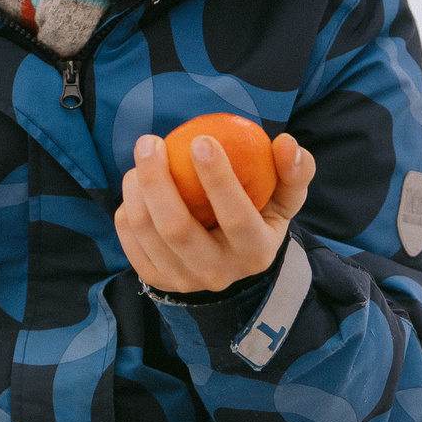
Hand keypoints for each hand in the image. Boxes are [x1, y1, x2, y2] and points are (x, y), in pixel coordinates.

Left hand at [117, 131, 314, 293]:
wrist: (234, 265)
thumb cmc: (260, 217)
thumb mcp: (285, 198)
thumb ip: (294, 171)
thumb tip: (285, 143)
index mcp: (256, 252)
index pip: (236, 217)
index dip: (218, 178)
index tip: (201, 140)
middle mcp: (219, 273)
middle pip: (178, 228)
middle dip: (158, 180)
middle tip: (150, 142)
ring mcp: (185, 281)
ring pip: (149, 233)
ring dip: (137, 189)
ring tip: (143, 157)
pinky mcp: (158, 281)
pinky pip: (131, 243)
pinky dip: (127, 211)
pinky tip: (136, 187)